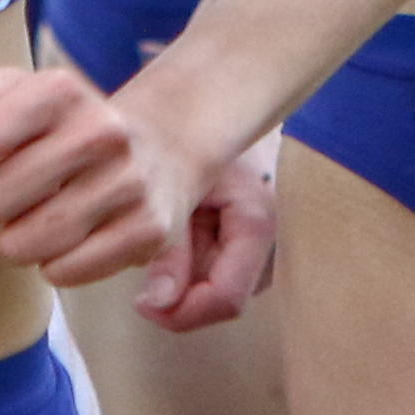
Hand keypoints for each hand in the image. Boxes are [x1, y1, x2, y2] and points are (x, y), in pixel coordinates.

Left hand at [0, 62, 214, 295]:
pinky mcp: (147, 231)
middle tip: (10, 194)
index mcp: (56, 90)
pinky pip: (63, 273)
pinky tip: (71, 238)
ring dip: (15, 240)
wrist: (165, 144)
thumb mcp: (12, 94)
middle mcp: (98, 131)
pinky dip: (54, 264)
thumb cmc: (63, 125)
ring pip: (21, 246)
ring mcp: (128, 182)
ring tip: (38, 216)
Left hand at [130, 138, 279, 334]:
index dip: (181, 314)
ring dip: (186, 274)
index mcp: (258, 220)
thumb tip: (159, 304)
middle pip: (221, 295)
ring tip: (166, 232)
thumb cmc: (196, 135)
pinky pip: (223, 270)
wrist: (224, 100)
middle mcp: (274, 238)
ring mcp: (269, 242)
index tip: (140, 303)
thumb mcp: (179, 188)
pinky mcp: (258, 241)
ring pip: (221, 286)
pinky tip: (182, 230)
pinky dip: (195, 261)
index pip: (226, 299)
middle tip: (145, 258)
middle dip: (180, 288)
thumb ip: (170, 247)